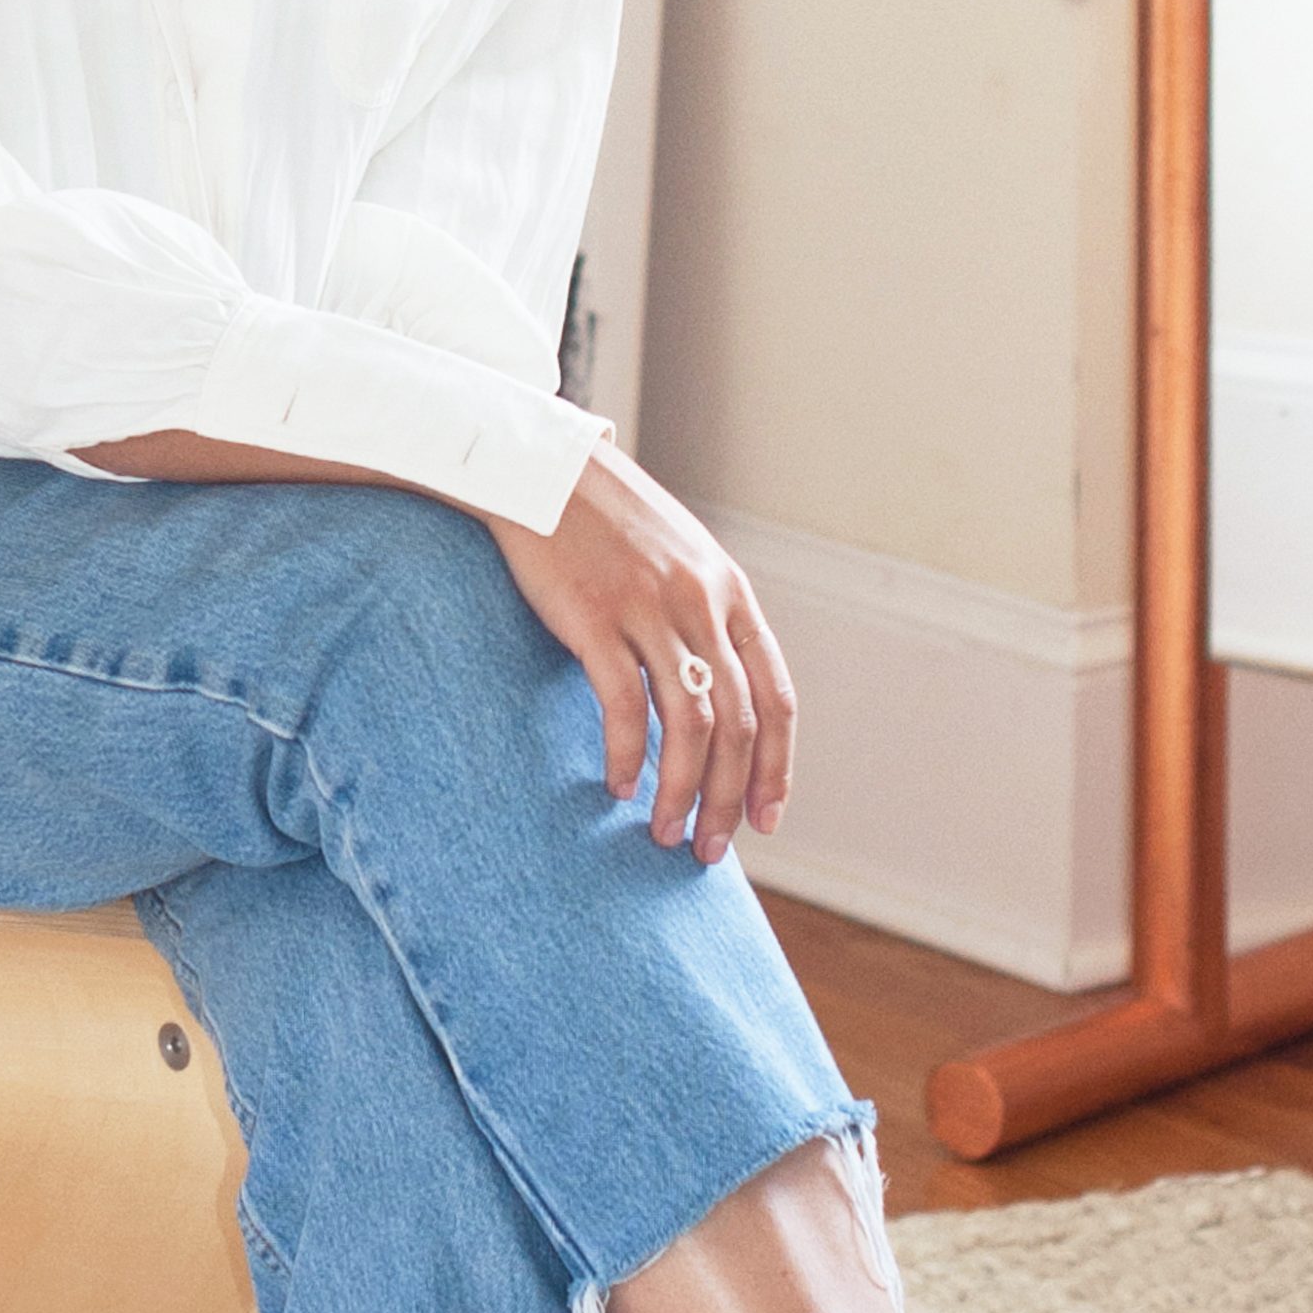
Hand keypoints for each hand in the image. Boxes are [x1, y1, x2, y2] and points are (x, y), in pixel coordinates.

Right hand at [487, 444, 796, 857]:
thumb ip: (702, 618)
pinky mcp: (593, 616)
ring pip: (689, 721)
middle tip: (710, 848)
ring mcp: (648, 608)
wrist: (535, 465)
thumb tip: (710, 695)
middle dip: (727, 797)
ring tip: (664, 833)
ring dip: (682, 790)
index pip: (774, 697)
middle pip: (737, 721)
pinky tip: (619, 786)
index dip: (776, 766)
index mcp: (729, 593)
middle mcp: (700, 602)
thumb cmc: (602, 521)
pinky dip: (628, 754)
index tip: (765, 818)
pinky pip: (624, 703)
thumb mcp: (677, 558)